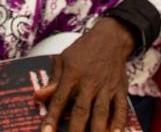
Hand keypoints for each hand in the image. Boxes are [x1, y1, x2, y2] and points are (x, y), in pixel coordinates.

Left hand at [33, 17, 135, 131]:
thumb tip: (39, 97)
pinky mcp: (120, 90)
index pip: (59, 100)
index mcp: (72, 75)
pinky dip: (119, 123)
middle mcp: (89, 83)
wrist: (110, 38)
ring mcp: (106, 87)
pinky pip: (121, 109)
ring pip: (101, 113)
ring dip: (96, 130)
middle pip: (81, 111)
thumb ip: (53, 80)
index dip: (52, 118)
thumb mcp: (63, 59)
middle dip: (75, 130)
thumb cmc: (83, 50)